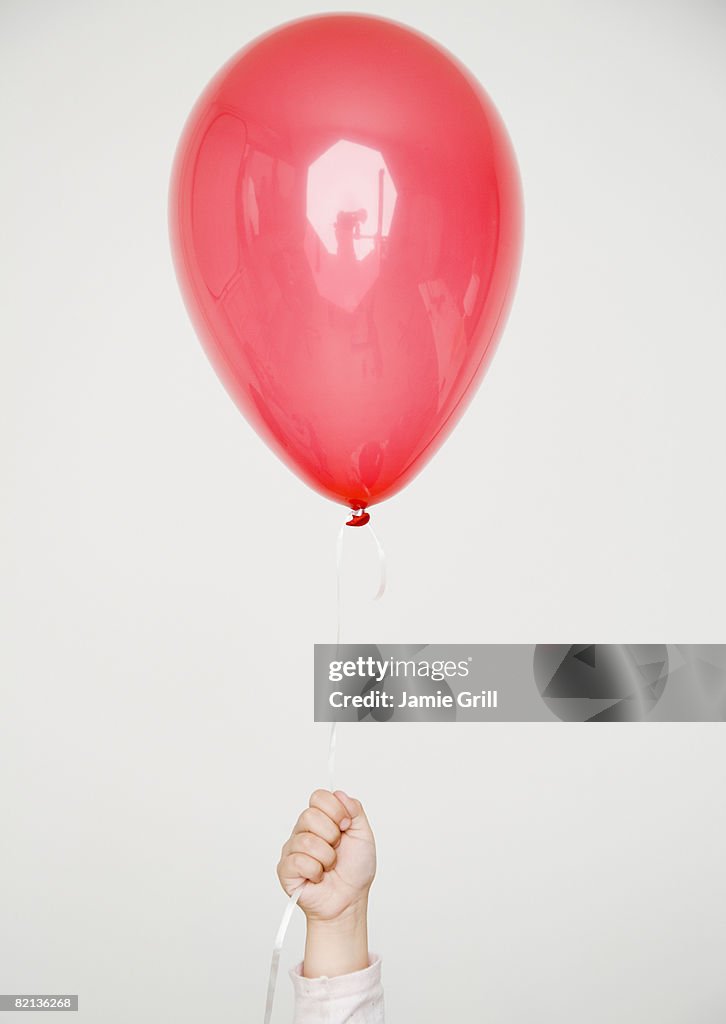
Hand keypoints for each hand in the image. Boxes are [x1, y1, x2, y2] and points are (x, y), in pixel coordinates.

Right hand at [277, 789, 375, 922]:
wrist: (349, 901)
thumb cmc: (355, 870)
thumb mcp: (363, 835)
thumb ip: (355, 810)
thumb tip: (340, 794)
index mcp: (322, 819)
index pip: (318, 796)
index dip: (335, 809)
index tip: (345, 825)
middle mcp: (304, 830)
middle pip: (309, 815)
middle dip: (332, 836)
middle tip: (337, 849)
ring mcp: (293, 849)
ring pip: (306, 840)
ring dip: (326, 857)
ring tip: (329, 866)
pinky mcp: (285, 868)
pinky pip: (299, 861)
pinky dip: (316, 872)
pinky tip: (318, 877)